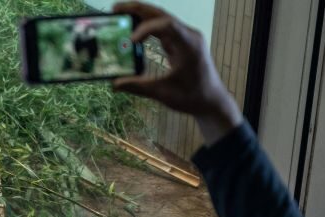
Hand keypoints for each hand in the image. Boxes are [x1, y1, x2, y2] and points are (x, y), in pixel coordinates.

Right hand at [112, 2, 241, 143]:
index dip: (146, 29)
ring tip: (120, 14)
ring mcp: (185, 37)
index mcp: (189, 44)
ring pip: (161, 18)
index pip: (167, 25)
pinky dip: (147, 27)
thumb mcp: (163, 93)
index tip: (130, 41)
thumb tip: (115, 84)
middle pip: (161, 14)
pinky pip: (163, 28)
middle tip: (116, 9)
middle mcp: (188, 35)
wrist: (210, 100)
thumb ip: (138, 87)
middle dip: (138, 10)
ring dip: (141, 15)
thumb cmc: (191, 96)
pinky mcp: (181, 42)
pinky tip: (133, 31)